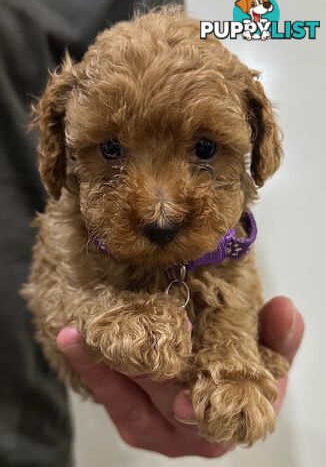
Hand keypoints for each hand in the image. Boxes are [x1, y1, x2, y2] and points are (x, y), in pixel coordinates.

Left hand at [57, 296, 303, 457]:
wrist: (208, 385)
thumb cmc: (239, 372)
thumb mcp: (264, 355)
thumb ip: (278, 337)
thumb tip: (287, 308)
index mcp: (234, 418)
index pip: (217, 413)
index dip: (201, 405)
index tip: (182, 399)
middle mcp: (196, 433)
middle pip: (168, 402)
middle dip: (145, 371)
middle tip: (118, 335)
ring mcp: (160, 431)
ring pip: (130, 401)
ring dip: (103, 366)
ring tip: (79, 336)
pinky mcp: (134, 423)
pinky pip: (111, 397)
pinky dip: (91, 369)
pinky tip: (73, 339)